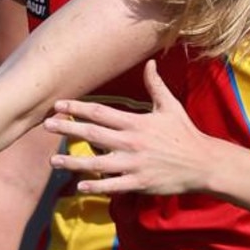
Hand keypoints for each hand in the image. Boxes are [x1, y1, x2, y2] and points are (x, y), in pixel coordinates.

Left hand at [44, 59, 210, 195]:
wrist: (203, 162)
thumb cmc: (185, 133)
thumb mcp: (171, 107)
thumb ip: (156, 86)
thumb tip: (150, 63)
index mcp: (137, 123)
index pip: (101, 113)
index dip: (78, 108)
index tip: (59, 105)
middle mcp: (132, 142)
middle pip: (93, 135)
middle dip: (68, 129)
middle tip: (46, 126)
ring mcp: (134, 164)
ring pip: (97, 163)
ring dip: (73, 162)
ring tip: (53, 162)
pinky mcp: (139, 182)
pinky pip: (113, 185)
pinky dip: (96, 186)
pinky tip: (79, 186)